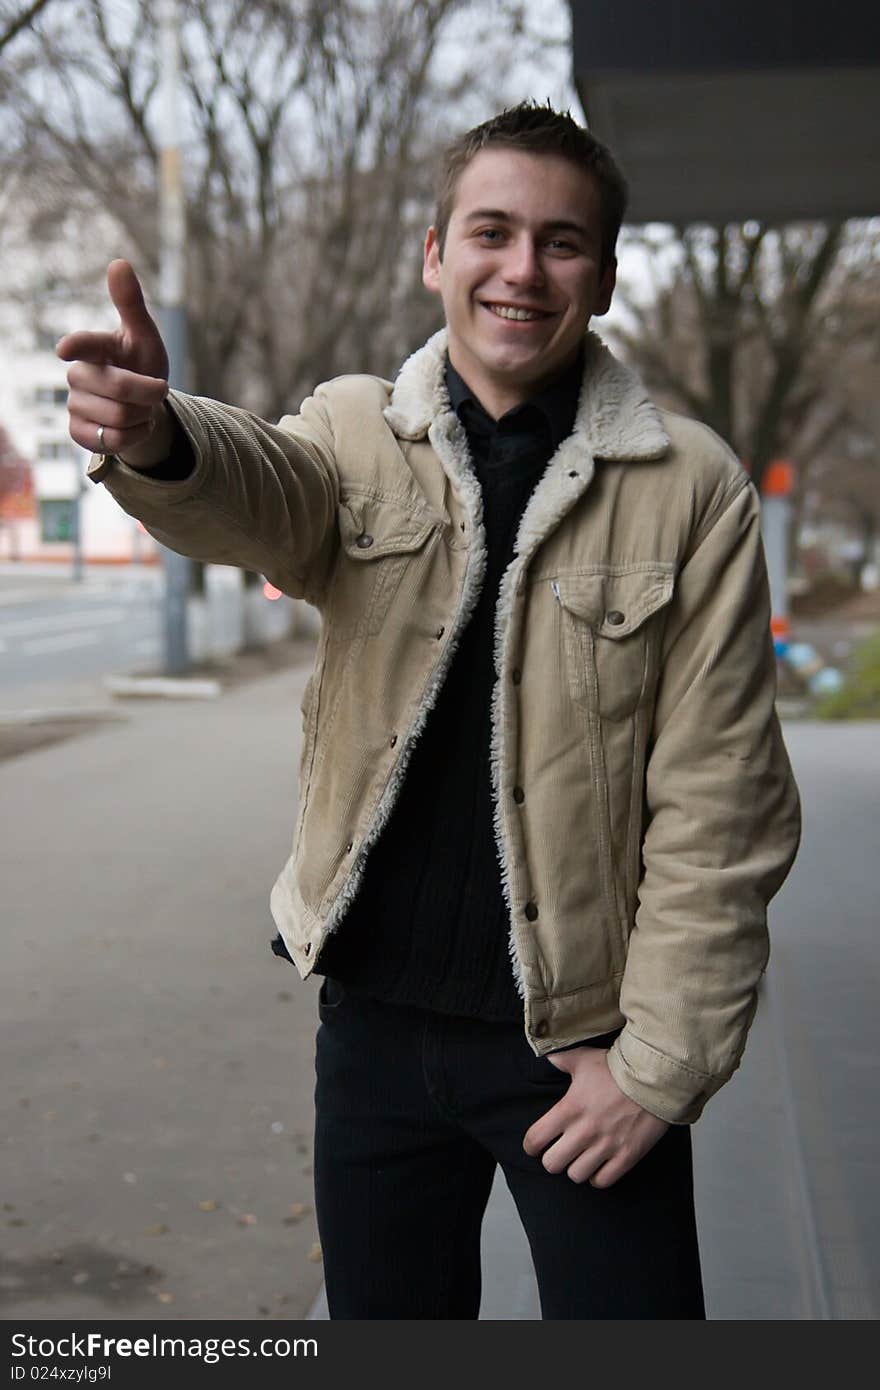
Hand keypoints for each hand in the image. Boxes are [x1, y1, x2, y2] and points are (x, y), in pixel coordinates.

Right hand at [57, 259, 171, 464]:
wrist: (145, 406)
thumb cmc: (143, 365)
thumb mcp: (145, 337)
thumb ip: (131, 304)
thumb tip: (118, 262)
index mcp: (94, 349)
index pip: (83, 345)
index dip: (76, 346)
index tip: (66, 349)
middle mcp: (78, 376)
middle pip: (119, 389)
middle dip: (149, 393)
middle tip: (156, 390)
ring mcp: (75, 405)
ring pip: (118, 417)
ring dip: (142, 415)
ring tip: (141, 409)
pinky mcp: (78, 432)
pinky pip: (111, 440)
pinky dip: (134, 436)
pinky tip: (133, 427)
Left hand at [522, 1046, 669, 1187]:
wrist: (654, 1078)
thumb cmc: (617, 1068)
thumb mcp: (584, 1059)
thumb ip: (562, 1060)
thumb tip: (548, 1057)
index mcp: (569, 1109)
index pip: (535, 1139)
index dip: (531, 1145)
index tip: (535, 1145)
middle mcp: (584, 1132)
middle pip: (552, 1164)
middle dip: (553, 1159)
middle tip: (559, 1152)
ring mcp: (606, 1146)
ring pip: (576, 1175)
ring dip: (576, 1168)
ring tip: (581, 1158)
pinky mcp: (626, 1156)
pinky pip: (603, 1181)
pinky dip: (598, 1177)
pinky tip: (599, 1166)